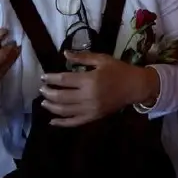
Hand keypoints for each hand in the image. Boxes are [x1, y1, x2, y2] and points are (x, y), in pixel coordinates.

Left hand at [39, 53, 156, 127]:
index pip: (64, 79)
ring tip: (44, 102)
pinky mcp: (93, 117)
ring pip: (65, 110)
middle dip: (48, 92)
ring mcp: (90, 108)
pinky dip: (62, 123)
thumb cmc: (119, 70)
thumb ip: (82, 57)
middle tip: (41, 89)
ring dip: (52, 106)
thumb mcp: (102, 59)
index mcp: (90, 80)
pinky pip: (74, 122)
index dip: (51, 78)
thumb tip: (65, 54)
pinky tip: (52, 121)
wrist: (135, 87)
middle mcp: (88, 96)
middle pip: (61, 96)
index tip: (43, 77)